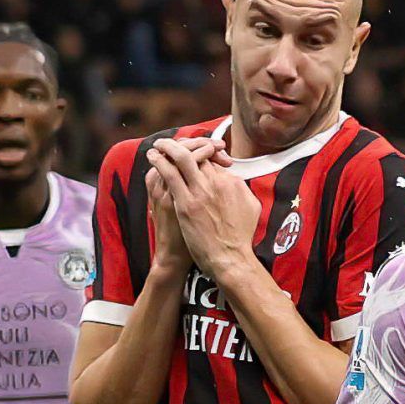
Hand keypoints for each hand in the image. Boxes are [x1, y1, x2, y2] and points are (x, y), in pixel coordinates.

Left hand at [146, 139, 258, 279]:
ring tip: (160, 144)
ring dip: (168, 147)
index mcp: (232, 182)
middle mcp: (216, 183)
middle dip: (186, 145)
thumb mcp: (251, 208)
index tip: (196, 156)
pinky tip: (154, 156)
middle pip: (198, 152)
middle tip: (175, 144)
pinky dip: (160, 161)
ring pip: (182, 157)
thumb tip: (235, 179)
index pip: (213, 158)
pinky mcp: (185, 204)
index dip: (203, 152)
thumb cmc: (240, 238)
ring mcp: (199, 192)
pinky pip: (170, 174)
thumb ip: (242, 190)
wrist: (230, 259)